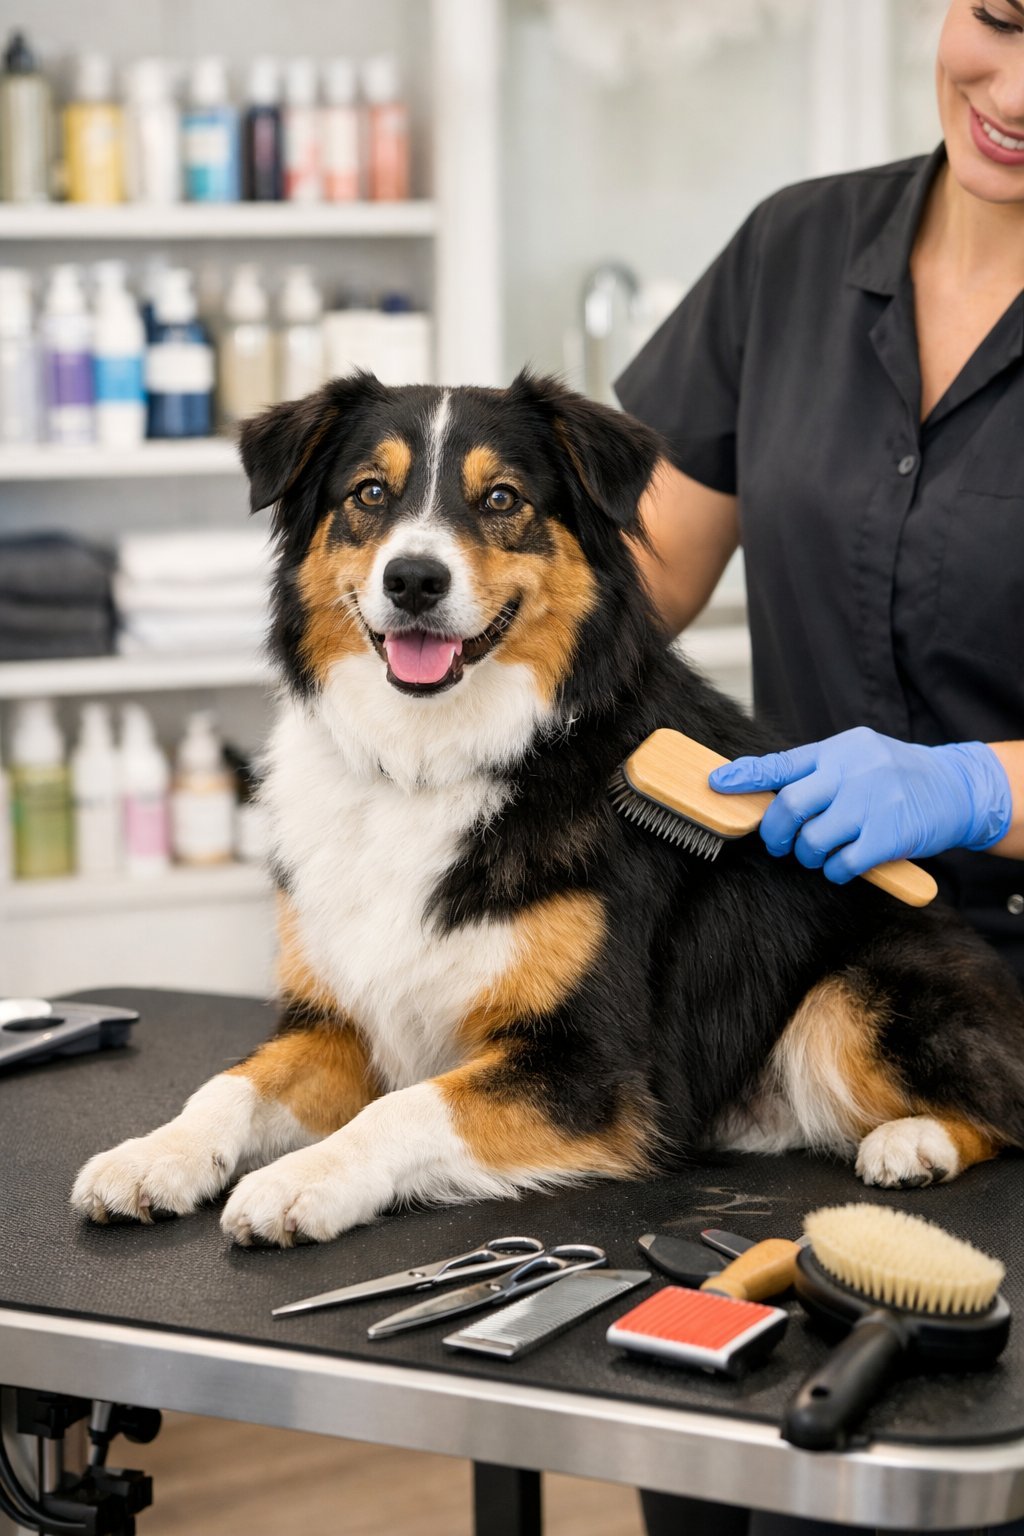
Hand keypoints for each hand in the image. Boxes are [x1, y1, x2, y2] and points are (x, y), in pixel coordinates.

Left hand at [708, 727, 1011, 883]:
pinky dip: (835, 871)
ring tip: (819, 853)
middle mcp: (852, 772)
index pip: (781, 763)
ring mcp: (870, 804)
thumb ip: (817, 771)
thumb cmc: (895, 775)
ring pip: (812, 840)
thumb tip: (764, 789)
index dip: (744, 777)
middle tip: (778, 843)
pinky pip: (842, 864)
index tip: (716, 785)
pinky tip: (844, 864)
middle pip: (789, 806)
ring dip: (807, 855)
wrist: (955, 788)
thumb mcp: (857, 756)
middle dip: (774, 832)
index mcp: (838, 750)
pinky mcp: (888, 837)